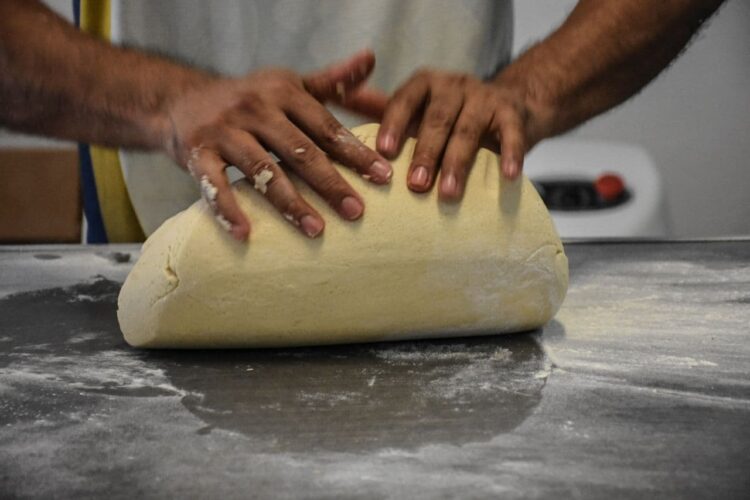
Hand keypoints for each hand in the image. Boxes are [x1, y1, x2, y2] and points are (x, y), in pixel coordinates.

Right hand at [164, 50, 392, 240]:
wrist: (182, 100)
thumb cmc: (251, 98)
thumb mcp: (291, 84)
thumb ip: (333, 80)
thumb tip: (371, 59)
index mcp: (283, 92)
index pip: (326, 126)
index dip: (356, 152)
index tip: (383, 177)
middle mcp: (255, 108)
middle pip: (299, 150)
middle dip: (330, 183)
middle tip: (357, 211)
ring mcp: (224, 131)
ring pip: (263, 171)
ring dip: (290, 204)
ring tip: (316, 231)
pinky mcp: (196, 153)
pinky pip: (214, 185)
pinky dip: (228, 210)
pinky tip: (245, 234)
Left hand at [346, 69, 543, 200]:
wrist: (508, 103)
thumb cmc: (447, 114)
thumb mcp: (414, 107)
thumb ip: (377, 109)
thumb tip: (329, 112)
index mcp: (424, 84)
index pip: (404, 99)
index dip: (394, 123)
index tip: (383, 152)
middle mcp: (453, 86)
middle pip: (437, 119)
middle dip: (425, 153)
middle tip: (414, 185)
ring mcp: (484, 98)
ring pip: (469, 130)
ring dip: (457, 163)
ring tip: (447, 194)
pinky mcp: (512, 113)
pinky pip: (512, 134)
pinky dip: (511, 155)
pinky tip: (508, 176)